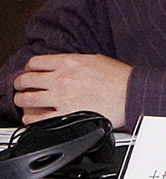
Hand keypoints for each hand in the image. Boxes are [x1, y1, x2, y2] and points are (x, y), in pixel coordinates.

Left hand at [13, 54, 131, 129]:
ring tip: (24, 101)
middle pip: (26, 79)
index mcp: (70, 62)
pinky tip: (32, 117)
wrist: (132, 94)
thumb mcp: (95, 59)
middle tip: (22, 86)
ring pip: (26, 99)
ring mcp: (62, 98)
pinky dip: (30, 118)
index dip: (29, 67)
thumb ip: (74, 62)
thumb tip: (60, 66)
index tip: (30, 71)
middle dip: (20, 83)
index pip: (35, 62)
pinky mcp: (65, 116)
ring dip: (21, 100)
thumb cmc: (119, 78)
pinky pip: (36, 119)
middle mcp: (62, 79)